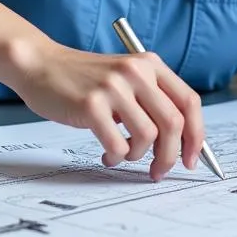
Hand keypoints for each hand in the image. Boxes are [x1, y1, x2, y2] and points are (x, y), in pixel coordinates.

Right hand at [9, 42, 204, 181]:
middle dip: (170, 156)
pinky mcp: (91, 105)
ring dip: (137, 156)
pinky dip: (115, 156)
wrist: (41, 64)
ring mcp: (113, 87)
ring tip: (121, 153)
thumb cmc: (83, 78)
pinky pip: (118, 145)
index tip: (190, 159)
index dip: (196, 136)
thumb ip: (151, 99)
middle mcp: (135, 71)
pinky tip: (106, 153)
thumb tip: (181, 143)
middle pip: (173, 123)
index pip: (189, 102)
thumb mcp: (125, 77)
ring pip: (147, 137)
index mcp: (149, 64)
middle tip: (159, 172)